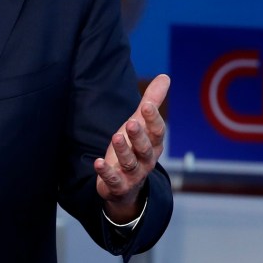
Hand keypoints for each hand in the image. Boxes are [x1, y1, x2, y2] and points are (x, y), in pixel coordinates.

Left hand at [95, 74, 168, 222]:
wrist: (126, 185)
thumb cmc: (135, 148)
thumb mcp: (141, 124)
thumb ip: (151, 102)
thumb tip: (165, 76)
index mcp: (154, 144)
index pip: (157, 131)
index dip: (153, 119)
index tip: (147, 105)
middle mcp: (146, 160)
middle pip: (145, 148)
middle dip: (139, 136)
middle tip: (132, 122)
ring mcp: (133, 174)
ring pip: (130, 163)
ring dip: (123, 151)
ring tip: (116, 137)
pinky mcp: (118, 185)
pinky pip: (114, 180)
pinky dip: (106, 172)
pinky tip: (98, 163)